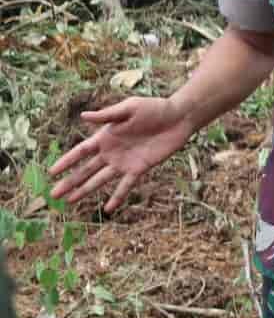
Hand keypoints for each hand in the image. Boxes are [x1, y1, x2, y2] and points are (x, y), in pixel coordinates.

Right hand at [48, 97, 193, 211]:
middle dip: (70, 182)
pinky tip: (107, 209)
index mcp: (106, 136)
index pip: (81, 151)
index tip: (51, 172)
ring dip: (85, 191)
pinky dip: (117, 197)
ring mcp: (124, 162)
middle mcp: (111, 151)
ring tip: (70, 202)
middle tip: (53, 195)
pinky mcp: (140, 168)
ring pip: (100, 180)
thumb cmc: (153, 108)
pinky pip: (126, 185)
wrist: (178, 117)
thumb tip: (83, 116)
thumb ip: (107, 115)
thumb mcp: (129, 108)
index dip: (66, 161)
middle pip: (86, 169)